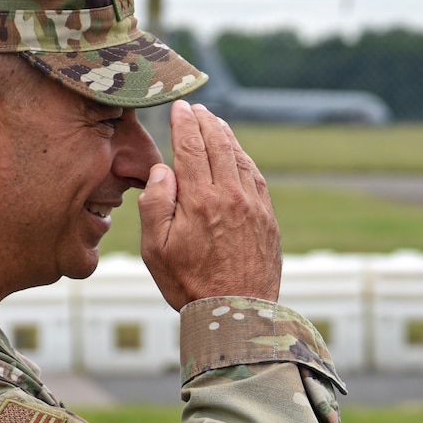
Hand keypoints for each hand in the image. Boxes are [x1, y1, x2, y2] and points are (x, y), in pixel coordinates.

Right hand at [138, 101, 281, 309]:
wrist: (235, 315)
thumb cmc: (188, 284)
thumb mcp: (155, 249)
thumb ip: (155, 204)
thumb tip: (163, 169)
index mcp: (199, 200)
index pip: (190, 147)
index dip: (184, 123)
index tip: (179, 107)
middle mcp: (230, 197)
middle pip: (218, 145)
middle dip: (206, 122)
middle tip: (197, 108)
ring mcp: (253, 207)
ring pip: (239, 159)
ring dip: (227, 136)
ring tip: (216, 123)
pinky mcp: (268, 220)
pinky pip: (256, 178)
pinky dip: (245, 160)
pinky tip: (238, 155)